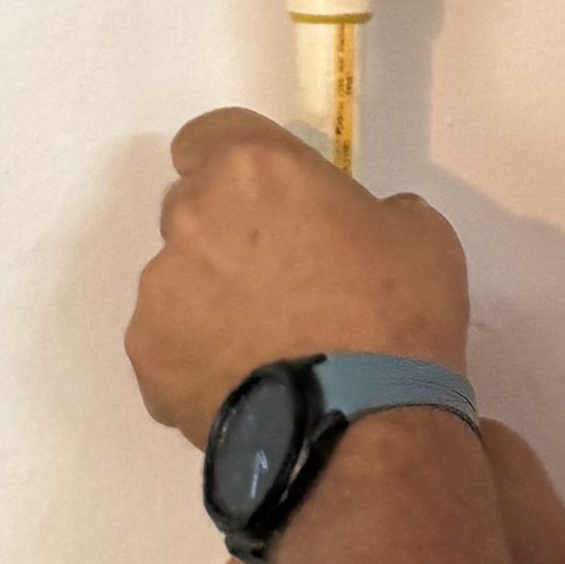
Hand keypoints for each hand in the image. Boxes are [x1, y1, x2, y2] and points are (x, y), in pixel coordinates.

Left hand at [125, 108, 469, 445]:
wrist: (364, 427)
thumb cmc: (399, 311)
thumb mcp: (415, 229)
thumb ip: (362, 210)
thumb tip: (348, 233)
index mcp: (255, 169)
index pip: (208, 135)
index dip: (235, 162)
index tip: (267, 194)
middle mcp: (194, 219)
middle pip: (193, 207)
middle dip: (228, 231)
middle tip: (281, 275)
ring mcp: (161, 294)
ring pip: (179, 279)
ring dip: (212, 296)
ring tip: (269, 344)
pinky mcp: (149, 363)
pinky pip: (171, 343)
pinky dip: (200, 355)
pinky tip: (251, 382)